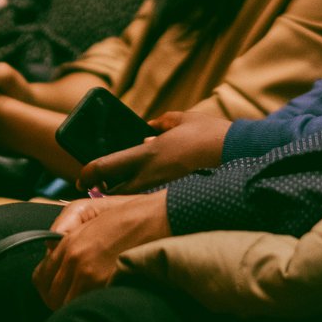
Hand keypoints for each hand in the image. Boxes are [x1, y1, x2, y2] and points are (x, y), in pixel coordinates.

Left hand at [32, 191, 169, 308]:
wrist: (163, 218)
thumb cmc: (129, 212)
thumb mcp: (89, 208)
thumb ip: (62, 225)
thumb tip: (48, 248)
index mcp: (69, 244)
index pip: (41, 278)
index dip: (48, 283)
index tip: (59, 283)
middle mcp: (77, 263)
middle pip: (53, 298)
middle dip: (60, 297)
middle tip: (74, 292)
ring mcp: (94, 279)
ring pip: (68, 307)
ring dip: (75, 304)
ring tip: (88, 296)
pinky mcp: (112, 289)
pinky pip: (91, 308)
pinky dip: (93, 306)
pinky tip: (101, 298)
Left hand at [78, 111, 230, 192]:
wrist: (239, 155)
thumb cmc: (211, 134)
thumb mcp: (182, 119)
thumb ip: (161, 123)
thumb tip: (148, 129)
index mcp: (148, 153)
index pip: (106, 167)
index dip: (88, 173)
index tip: (81, 177)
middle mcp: (151, 175)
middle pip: (115, 192)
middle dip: (104, 192)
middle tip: (101, 189)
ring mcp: (164, 190)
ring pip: (133, 200)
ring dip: (126, 198)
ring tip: (126, 192)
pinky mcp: (177, 199)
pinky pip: (154, 202)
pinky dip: (148, 200)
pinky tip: (153, 197)